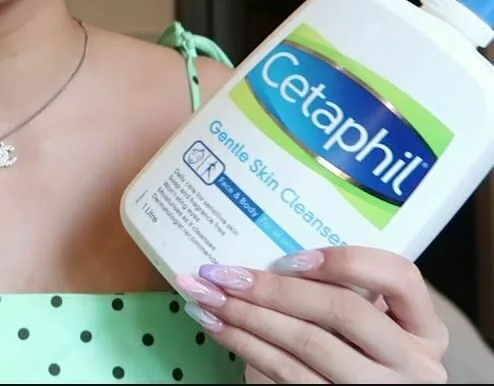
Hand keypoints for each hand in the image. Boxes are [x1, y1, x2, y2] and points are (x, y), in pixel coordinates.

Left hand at [176, 246, 447, 383]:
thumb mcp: (373, 323)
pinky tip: (217, 325)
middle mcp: (412, 362)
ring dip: (245, 316)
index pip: (400, 276)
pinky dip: (244, 345)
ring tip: (204, 296)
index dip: (346, 261)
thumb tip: (269, 254)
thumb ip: (347, 292)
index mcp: (425, 328)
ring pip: (306, 344)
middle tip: (221, 272)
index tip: (291, 255)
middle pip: (340, 311)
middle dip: (273, 288)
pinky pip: (285, 374)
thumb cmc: (361, 350)